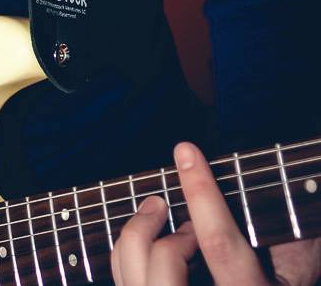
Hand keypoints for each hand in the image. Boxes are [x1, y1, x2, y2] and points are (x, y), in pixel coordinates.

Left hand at [111, 141, 320, 284]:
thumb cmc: (286, 278)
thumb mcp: (299, 258)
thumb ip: (285, 229)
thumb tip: (273, 180)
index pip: (219, 245)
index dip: (201, 193)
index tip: (186, 151)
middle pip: (163, 268)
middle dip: (153, 226)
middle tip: (162, 201)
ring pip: (134, 275)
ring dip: (136, 232)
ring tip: (155, 211)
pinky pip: (125, 278)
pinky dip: (127, 249)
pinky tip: (147, 234)